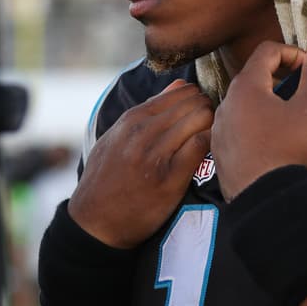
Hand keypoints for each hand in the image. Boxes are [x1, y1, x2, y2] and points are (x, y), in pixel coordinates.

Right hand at [69, 79, 212, 247]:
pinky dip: (210, 145)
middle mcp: (143, 133)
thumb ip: (149, 110)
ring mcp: (156, 155)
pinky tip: (208, 155)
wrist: (95, 221)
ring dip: (212, 128)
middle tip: (210, 128)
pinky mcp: (170, 179)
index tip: (200, 113)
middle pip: (194, 105)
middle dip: (208, 112)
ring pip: (200, 121)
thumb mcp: (118, 137)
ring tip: (210, 141)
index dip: (197, 100)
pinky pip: (201, 147)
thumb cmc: (107, 177)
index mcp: (131, 120)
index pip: (179, 93)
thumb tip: (179, 84)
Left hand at [212, 37, 306, 200]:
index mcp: (246, 87)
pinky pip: (234, 126)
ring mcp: (218, 128)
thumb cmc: (289, 150)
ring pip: (240, 102)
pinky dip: (250, 123)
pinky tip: (266, 139)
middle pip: (251, 75)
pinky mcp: (217, 150)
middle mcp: (225, 103)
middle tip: (299, 88)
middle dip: (276, 75)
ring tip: (283, 115)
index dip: (291, 53)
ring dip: (262, 100)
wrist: (267, 199)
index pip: (266, 51)